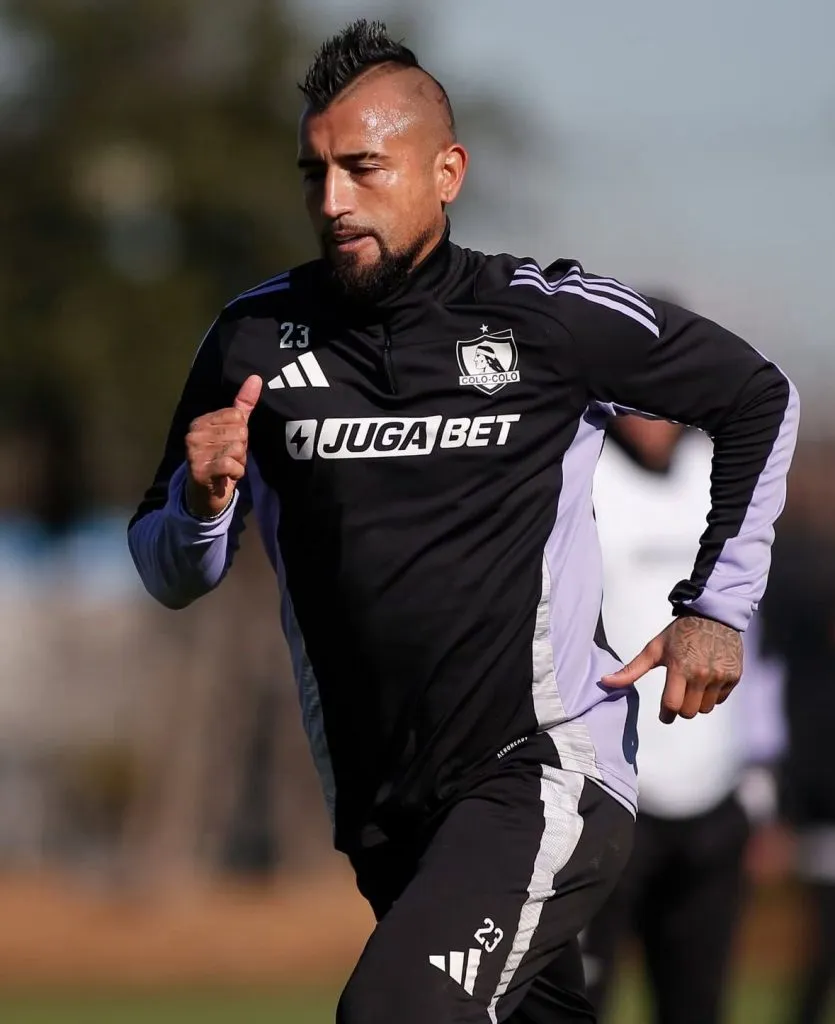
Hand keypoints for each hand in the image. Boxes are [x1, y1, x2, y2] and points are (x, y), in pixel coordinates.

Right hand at [184, 375, 261, 517]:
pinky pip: (231, 464)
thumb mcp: (233, 430)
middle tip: (229, 459)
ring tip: (227, 468)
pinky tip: (227, 476)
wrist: (205, 495)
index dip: (242, 433)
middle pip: (240, 432)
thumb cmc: (221, 459)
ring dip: (239, 462)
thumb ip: (243, 405)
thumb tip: (256, 378)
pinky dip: (236, 473)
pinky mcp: (199, 470)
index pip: (237, 415)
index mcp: (201, 421)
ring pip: (237, 448)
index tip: (230, 445)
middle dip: (241, 449)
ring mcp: (194, 452)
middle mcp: (193, 434)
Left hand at [601, 615, 742, 722]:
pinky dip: (712, 695)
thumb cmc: (680, 632)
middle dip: (680, 708)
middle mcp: (701, 674)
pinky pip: (720, 699)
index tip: (664, 715)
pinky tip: (707, 679)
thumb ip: (631, 669)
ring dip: (696, 703)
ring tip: (692, 685)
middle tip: (678, 695)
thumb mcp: (654, 649)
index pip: (672, 705)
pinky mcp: (734, 676)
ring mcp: (720, 676)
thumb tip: (605, 682)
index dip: (666, 715)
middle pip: (689, 711)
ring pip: (705, 708)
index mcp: (679, 667)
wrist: (713, 616)